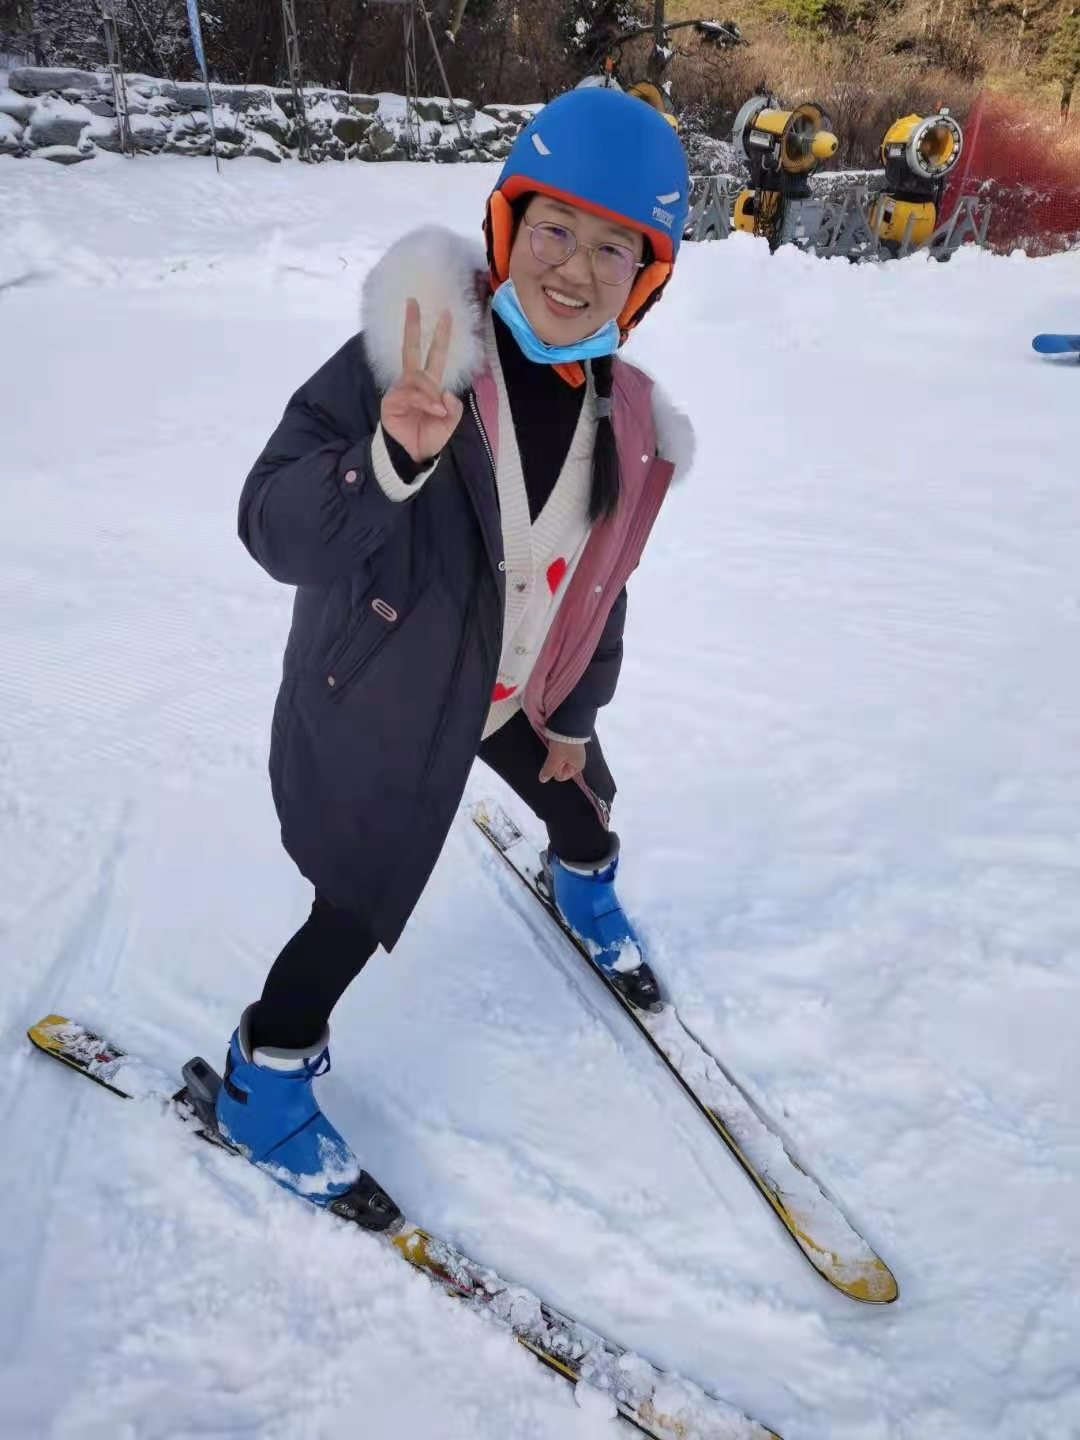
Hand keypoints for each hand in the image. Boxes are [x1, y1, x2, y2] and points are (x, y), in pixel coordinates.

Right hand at [380, 298, 463, 462]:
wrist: (412, 455)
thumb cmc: (428, 436)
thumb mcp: (449, 422)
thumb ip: (453, 407)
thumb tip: (445, 394)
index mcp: (429, 384)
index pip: (435, 355)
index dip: (442, 336)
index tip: (446, 314)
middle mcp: (413, 382)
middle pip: (412, 348)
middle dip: (413, 325)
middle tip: (413, 302)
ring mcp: (400, 390)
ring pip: (419, 378)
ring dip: (431, 394)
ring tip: (438, 412)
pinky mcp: (391, 401)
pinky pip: (412, 395)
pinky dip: (426, 402)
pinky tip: (435, 412)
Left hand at [539, 739, 586, 783]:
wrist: (569, 723)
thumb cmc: (564, 743)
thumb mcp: (555, 758)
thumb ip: (548, 770)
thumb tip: (542, 780)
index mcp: (578, 766)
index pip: (561, 776)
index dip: (555, 769)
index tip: (556, 759)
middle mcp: (577, 761)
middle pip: (560, 768)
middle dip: (555, 762)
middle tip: (555, 751)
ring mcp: (574, 752)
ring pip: (559, 760)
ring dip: (554, 755)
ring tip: (555, 746)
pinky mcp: (570, 745)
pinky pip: (560, 752)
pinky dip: (556, 749)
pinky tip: (556, 743)